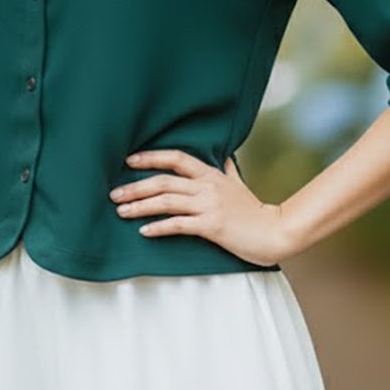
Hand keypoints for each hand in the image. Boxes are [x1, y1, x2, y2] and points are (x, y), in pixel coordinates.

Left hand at [109, 149, 290, 267]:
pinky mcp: (211, 226)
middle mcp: (207, 187)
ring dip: (140, 206)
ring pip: (166, 202)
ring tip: (122, 212)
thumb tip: (226, 157)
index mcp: (211, 174)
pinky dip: (158, 227)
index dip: (151, 158)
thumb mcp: (240, 185)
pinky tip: (144, 231)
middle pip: (163, 181)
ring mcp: (209, 206)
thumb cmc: (254, 211)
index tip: (130, 161)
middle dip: (135, 187)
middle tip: (114, 194)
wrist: (274, 232)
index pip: (176, 158)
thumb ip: (228, 171)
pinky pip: (178, 224)